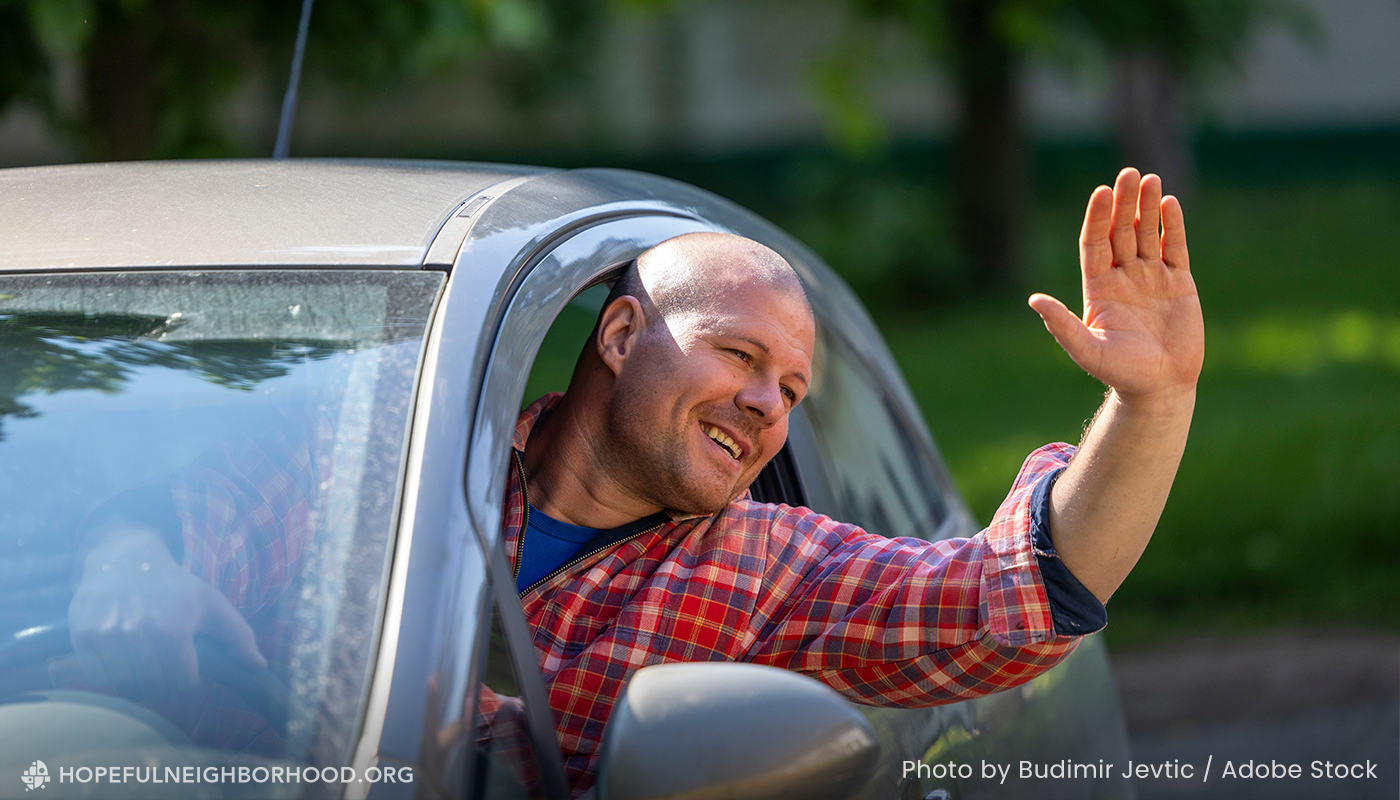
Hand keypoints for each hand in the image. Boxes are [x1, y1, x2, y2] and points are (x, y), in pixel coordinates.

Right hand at [68, 523, 266, 698]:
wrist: (125, 561)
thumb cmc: (176, 587)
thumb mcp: (213, 604)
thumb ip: (240, 637)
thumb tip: (260, 667)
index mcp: (174, 631)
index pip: (183, 683)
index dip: (189, 679)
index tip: (187, 668)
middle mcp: (138, 635)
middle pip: (155, 685)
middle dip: (164, 680)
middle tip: (165, 662)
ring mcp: (107, 637)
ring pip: (127, 684)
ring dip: (137, 677)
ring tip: (144, 655)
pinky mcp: (83, 637)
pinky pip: (99, 675)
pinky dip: (111, 671)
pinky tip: (122, 651)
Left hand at [1028, 168, 1202, 404]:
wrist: (1161, 387)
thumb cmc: (1121, 372)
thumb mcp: (1087, 349)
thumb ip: (1062, 325)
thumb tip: (1034, 299)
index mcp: (1098, 287)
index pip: (1095, 243)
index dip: (1097, 218)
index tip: (1101, 192)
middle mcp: (1122, 277)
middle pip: (1120, 232)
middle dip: (1124, 203)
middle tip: (1128, 173)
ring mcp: (1151, 277)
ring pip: (1147, 234)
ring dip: (1147, 207)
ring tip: (1150, 179)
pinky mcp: (1178, 283)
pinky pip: (1173, 248)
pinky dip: (1172, 226)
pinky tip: (1170, 203)